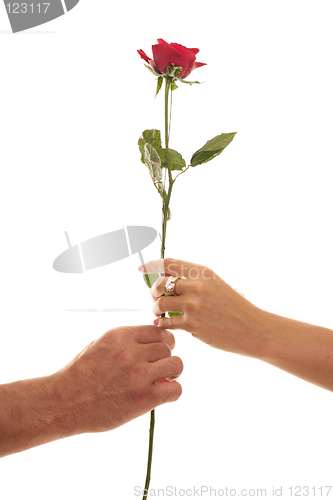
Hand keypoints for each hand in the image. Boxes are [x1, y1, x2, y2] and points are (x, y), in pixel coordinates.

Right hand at [54, 325, 182, 434]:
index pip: (158, 331)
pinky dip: (172, 392)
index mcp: (120, 336)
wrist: (64, 402)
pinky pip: (175, 390)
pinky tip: (161, 395)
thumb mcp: (100, 344)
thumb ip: (126, 342)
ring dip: (172, 373)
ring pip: (176, 364)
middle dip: (166, 357)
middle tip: (158, 369)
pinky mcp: (143, 398)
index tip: (159, 351)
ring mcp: (138, 375)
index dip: (162, 342)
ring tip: (162, 381)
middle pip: (168, 347)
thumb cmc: (80, 375)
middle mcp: (131, 352)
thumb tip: (150, 342)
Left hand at [139, 258, 267, 356]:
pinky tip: (163, 324)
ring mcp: (193, 305)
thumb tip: (168, 279)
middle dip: (153, 291)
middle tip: (155, 298)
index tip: (142, 269)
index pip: (168, 263)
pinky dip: (162, 323)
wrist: (253, 329)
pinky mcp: (192, 324)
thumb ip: (195, 280)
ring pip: (160, 303)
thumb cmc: (235, 307)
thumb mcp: (217, 284)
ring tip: (159, 312)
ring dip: (156, 308)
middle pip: (160, 284)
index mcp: (203, 272)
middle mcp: (197, 285)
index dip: (151, 265)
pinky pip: (166, 321)